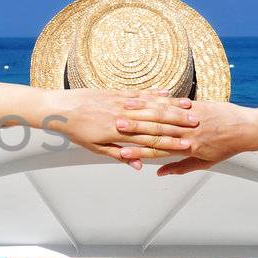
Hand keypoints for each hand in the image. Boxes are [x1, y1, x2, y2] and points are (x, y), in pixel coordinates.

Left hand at [50, 88, 197, 167]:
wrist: (61, 108)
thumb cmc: (77, 130)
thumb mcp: (97, 148)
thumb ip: (120, 155)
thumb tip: (138, 164)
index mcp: (120, 133)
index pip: (151, 139)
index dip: (171, 142)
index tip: (188, 145)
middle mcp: (123, 116)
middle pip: (156, 121)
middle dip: (178, 124)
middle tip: (197, 126)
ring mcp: (121, 103)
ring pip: (151, 105)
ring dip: (171, 108)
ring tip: (188, 109)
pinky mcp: (116, 92)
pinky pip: (140, 93)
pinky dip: (154, 94)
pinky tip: (167, 92)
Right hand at [134, 99, 257, 175]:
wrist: (247, 129)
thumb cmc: (226, 147)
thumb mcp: (204, 162)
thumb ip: (179, 167)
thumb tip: (159, 173)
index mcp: (188, 149)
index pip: (158, 151)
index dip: (139, 152)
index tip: (122, 151)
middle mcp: (188, 133)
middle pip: (157, 131)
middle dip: (135, 128)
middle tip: (116, 125)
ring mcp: (192, 118)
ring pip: (164, 115)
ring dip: (142, 112)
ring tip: (125, 109)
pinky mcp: (196, 106)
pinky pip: (174, 103)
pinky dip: (158, 101)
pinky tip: (145, 98)